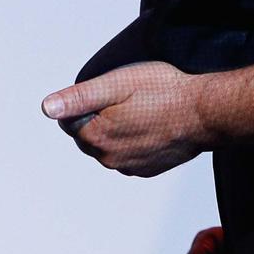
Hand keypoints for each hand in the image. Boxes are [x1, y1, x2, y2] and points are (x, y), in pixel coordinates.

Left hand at [42, 62, 209, 176]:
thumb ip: (78, 98)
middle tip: (127, 99)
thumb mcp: (117, 83)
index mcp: (95, 136)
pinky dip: (134, 141)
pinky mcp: (146, 170)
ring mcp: (128, 167)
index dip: (88, 101)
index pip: (69, 119)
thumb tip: (47, 108)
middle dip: (99, 117)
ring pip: (108, 145)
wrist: (206, 113)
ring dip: (117, 130)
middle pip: (87, 135)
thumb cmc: (164, 91)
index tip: (111, 92)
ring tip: (142, 111)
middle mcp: (108, 158)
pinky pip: (128, 155)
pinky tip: (152, 126)